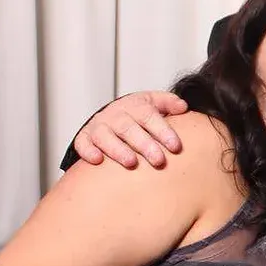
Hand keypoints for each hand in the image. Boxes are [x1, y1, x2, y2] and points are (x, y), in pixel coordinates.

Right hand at [73, 90, 187, 168]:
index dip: (163, 131)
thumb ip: (168, 103)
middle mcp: (116, 115)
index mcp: (135, 106)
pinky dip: (88, 151)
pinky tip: (97, 160)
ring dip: (118, 149)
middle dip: (144, 144)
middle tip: (158, 160)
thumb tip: (183, 107)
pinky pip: (83, 143)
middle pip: (129, 128)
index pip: (149, 117)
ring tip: (131, 162)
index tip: (175, 146)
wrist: (111, 116)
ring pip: (105, 136)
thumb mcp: (153, 103)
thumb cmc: (138, 114)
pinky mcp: (85, 138)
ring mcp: (99, 126)